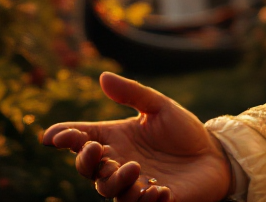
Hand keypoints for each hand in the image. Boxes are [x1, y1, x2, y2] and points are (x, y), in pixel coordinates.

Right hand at [43, 71, 232, 201]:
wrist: (213, 154)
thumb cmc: (182, 130)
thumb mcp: (159, 106)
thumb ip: (132, 93)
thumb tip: (102, 76)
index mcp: (116, 139)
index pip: (82, 139)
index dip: (65, 137)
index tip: (52, 136)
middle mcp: (119, 164)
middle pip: (88, 168)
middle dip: (85, 160)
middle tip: (94, 149)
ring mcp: (134, 185)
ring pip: (110, 190)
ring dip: (117, 181)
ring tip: (133, 167)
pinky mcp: (155, 200)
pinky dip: (147, 200)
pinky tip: (159, 190)